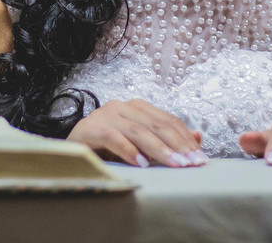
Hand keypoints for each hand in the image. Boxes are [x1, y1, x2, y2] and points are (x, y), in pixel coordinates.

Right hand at [67, 99, 205, 167]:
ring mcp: (105, 115)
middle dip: (177, 145)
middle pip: (156, 124)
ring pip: (138, 130)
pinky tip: (141, 163)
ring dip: (158, 149)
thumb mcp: (141, 147)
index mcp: (137, 108)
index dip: (185, 138)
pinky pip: (112, 137)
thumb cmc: (107, 150)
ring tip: (174, 164)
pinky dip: (128, 150)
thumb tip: (198, 137)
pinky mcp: (89, 128)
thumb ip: (166, 141)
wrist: (70, 153)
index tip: (200, 158)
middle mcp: (122, 107)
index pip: (167, 120)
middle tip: (192, 163)